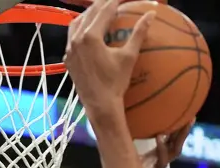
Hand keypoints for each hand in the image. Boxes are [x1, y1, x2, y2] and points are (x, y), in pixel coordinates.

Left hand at [65, 0, 154, 118]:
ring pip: (77, 22)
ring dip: (88, 14)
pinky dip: (80, 28)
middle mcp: (76, 39)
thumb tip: (151, 14)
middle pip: (89, 13)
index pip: (104, 10)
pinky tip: (87, 30)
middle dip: (101, 4)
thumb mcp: (129, 57)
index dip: (114, 1)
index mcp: (91, 36)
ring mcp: (70, 50)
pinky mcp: (68, 59)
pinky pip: (71, 37)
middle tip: (112, 1)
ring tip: (99, 10)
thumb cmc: (115, 83)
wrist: (100, 105)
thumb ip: (138, 33)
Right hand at [95, 120, 192, 167]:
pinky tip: (166, 114)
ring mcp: (152, 160)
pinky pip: (160, 139)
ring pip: (171, 144)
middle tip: (189, 119)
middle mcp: (153, 166)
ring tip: (189, 113)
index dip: (162, 150)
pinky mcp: (147, 155)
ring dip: (180, 130)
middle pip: (173, 150)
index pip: (161, 162)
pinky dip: (165, 128)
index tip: (159, 137)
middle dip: (180, 137)